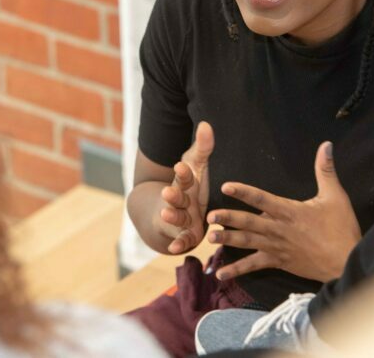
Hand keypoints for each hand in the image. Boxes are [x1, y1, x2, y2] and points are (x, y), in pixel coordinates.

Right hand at [158, 121, 213, 253]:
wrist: (175, 211)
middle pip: (176, 197)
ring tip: (167, 214)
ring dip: (172, 216)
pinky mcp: (186, 234)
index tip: (181, 166)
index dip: (182, 173)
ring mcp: (181, 218)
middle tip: (167, 192)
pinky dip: (178, 244)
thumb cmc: (191, 185)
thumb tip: (206, 124)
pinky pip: (182, 240)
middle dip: (172, 195)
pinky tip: (175, 248)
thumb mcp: (198, 166)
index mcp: (185, 183)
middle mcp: (181, 200)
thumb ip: (203, 148)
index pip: (183, 176)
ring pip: (176, 217)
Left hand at [205, 141, 360, 282]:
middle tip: (209, 216)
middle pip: (249, 223)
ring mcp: (276, 247)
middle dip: (228, 219)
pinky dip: (237, 270)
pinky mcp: (278, 262)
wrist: (346, 262)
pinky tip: (220, 274)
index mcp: (290, 211)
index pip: (262, 199)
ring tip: (209, 238)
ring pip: (248, 243)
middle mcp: (279, 229)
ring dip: (228, 240)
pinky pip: (254, 266)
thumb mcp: (336, 196)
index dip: (244, 192)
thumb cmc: (341, 229)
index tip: (226, 186)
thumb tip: (326, 145)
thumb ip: (326, 170)